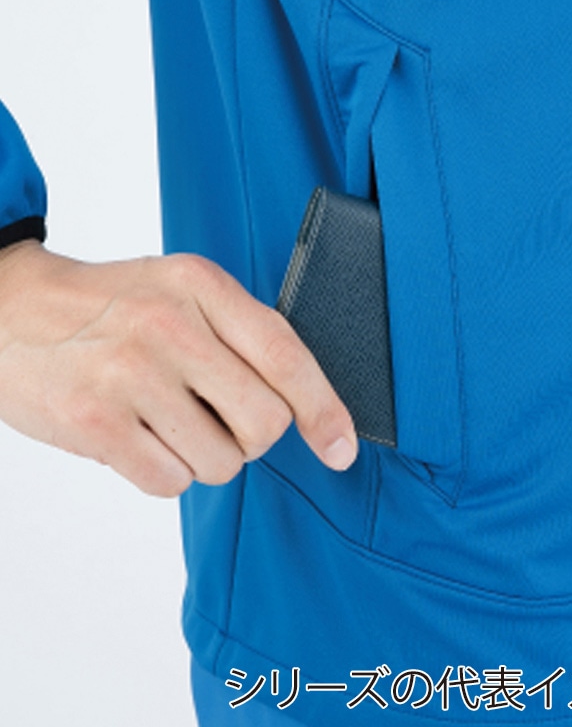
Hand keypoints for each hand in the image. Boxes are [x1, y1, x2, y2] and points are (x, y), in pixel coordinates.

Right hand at [0, 240, 357, 495]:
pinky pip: (171, 482)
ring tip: (166, 421)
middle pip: (266, 422)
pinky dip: (164, 471)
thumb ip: (243, 335)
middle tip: (219, 419)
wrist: (8, 308)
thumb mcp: (182, 291)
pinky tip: (137, 436)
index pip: (288, 356)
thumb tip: (305, 406)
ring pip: (222, 462)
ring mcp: (130, 373)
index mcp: (203, 286)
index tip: (342, 448)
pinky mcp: (95, 421)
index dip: (325, 409)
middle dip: (253, 437)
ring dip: (205, 456)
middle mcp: (170, 325)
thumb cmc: (112, 306)